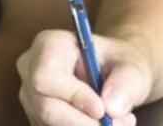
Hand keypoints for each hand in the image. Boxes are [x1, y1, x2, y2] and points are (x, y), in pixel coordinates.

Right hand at [17, 28, 152, 125]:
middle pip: (46, 108)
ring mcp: (32, 98)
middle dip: (83, 123)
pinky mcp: (38, 119)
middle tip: (117, 124)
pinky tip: (103, 124)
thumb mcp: (131, 65)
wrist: (115, 77)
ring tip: (118, 122)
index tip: (101, 109)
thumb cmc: (118, 64)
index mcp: (49, 45)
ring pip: (51, 125)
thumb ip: (125, 82)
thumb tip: (111, 106)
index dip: (73, 95)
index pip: (46, 75)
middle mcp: (32, 71)